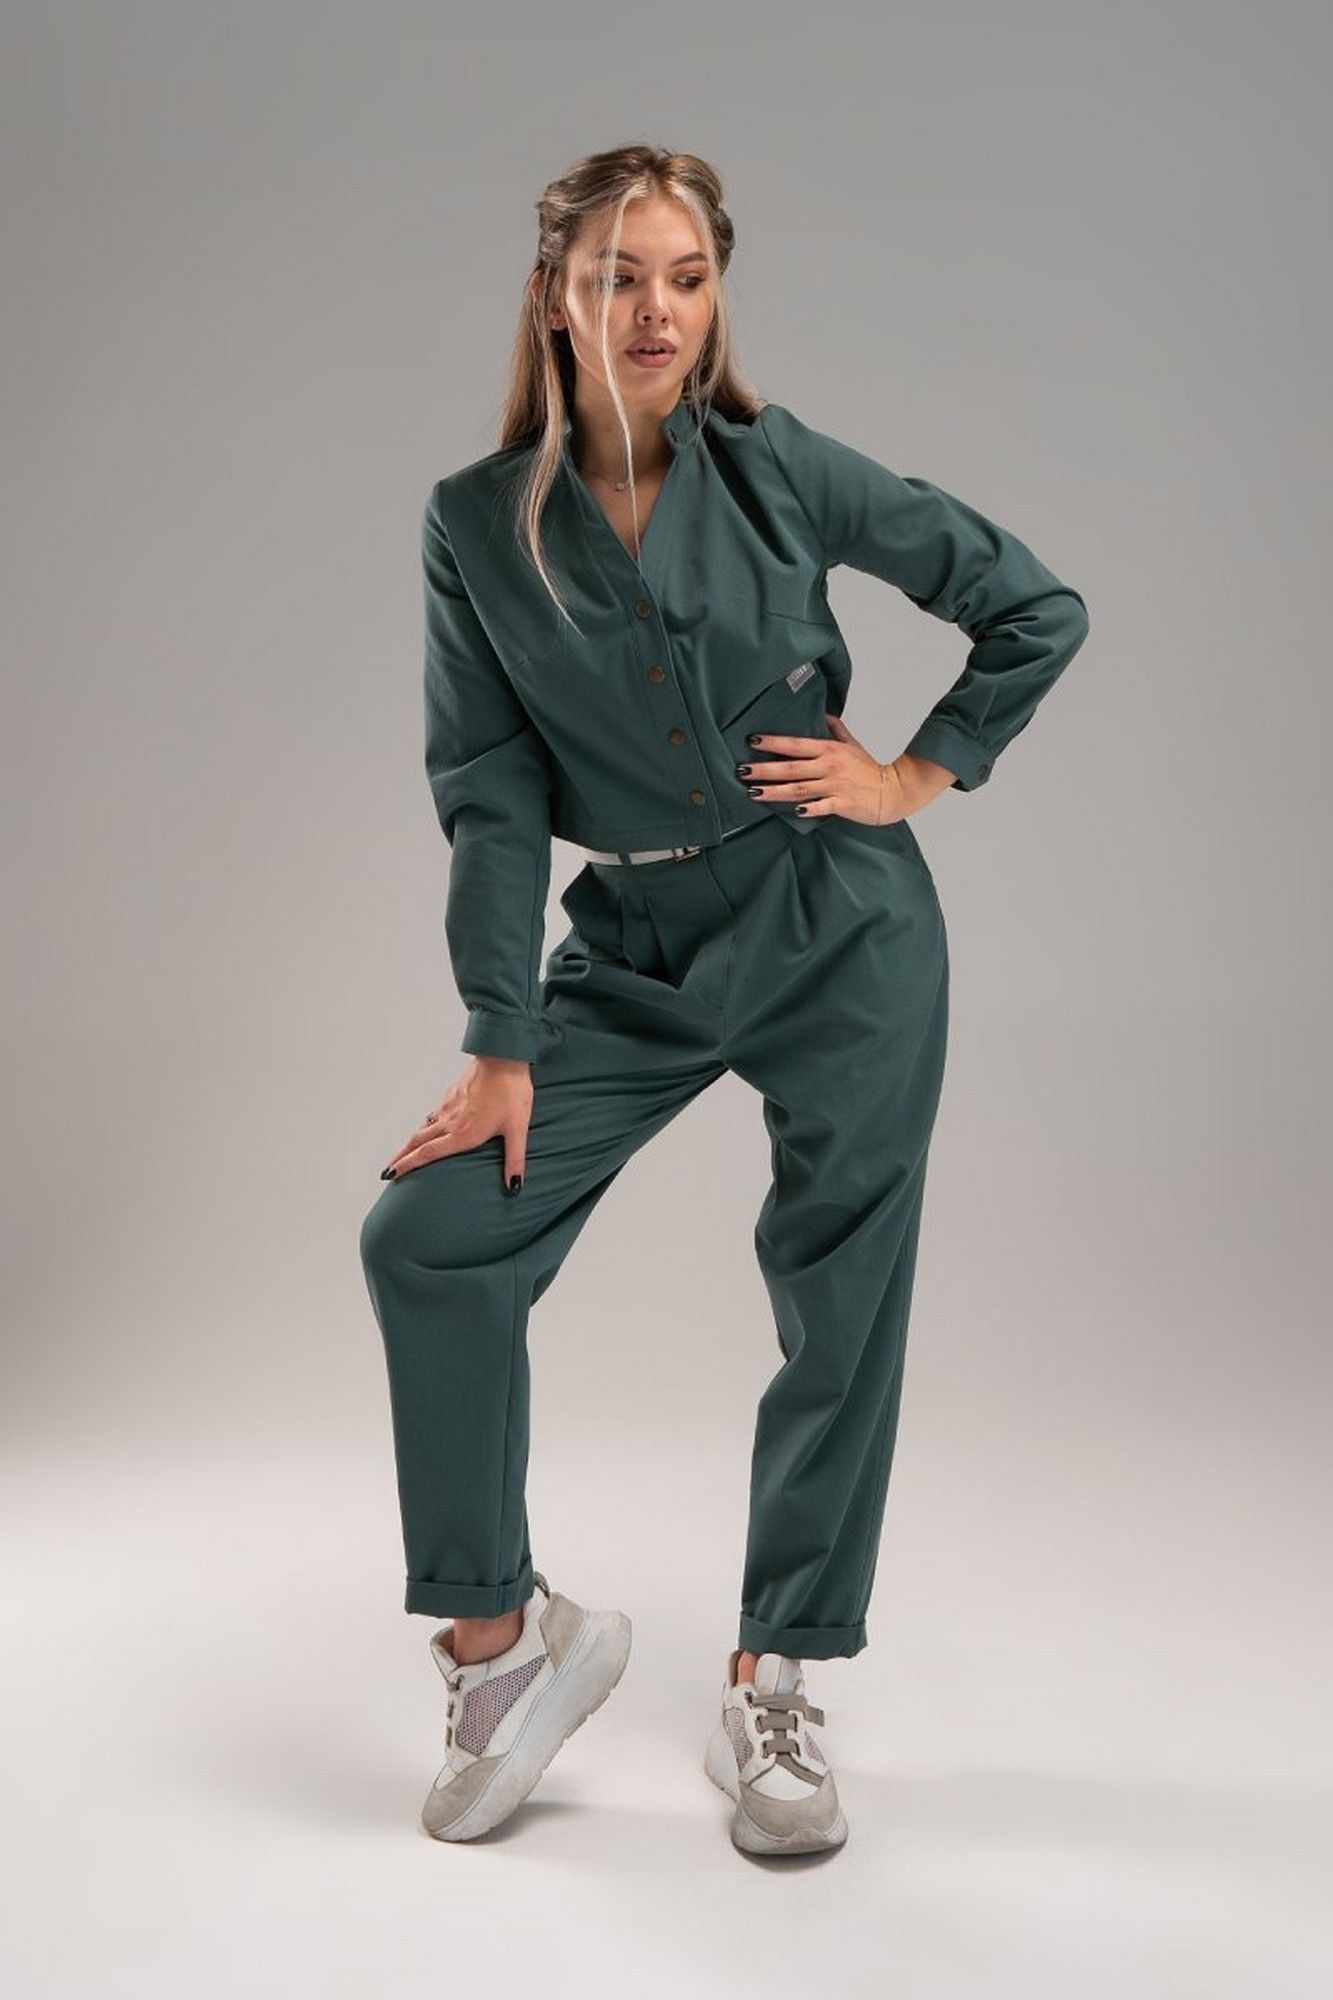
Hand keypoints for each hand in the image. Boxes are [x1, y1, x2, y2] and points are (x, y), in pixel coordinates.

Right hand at [381, 1055, 532, 1191]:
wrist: (503, 1056)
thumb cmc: (511, 1092)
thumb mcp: (517, 1129)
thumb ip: (515, 1160)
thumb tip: (514, 1187)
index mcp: (463, 1134)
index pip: (427, 1153)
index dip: (407, 1166)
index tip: (391, 1175)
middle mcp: (450, 1122)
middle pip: (417, 1142)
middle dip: (400, 1158)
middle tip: (387, 1171)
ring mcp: (448, 1106)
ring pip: (423, 1128)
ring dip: (411, 1143)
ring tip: (404, 1153)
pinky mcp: (451, 1094)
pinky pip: (434, 1114)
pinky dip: (426, 1125)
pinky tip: (430, 1127)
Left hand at [736, 715, 955, 824]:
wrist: (892, 791)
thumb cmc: (869, 769)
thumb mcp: (851, 745)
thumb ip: (835, 729)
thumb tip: (823, 713)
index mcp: (829, 750)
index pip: (795, 744)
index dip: (773, 742)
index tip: (752, 741)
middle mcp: (829, 767)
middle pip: (790, 768)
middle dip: (763, 769)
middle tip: (741, 770)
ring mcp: (834, 786)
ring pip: (798, 789)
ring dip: (774, 791)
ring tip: (752, 792)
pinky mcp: (842, 804)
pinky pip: (821, 807)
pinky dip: (807, 809)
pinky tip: (792, 812)